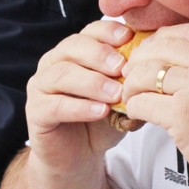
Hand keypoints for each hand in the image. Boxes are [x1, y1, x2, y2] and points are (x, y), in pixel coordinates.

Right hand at [24, 20, 136, 172]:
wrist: (77, 156)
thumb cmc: (98, 122)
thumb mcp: (120, 98)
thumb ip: (130, 82)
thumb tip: (153, 69)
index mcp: (74, 52)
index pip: (89, 32)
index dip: (108, 32)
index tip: (129, 38)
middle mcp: (54, 63)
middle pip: (73, 46)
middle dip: (100, 54)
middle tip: (123, 68)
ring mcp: (41, 86)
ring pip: (63, 74)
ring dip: (93, 82)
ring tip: (116, 94)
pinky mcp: (36, 111)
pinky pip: (55, 105)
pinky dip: (80, 107)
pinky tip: (100, 111)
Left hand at [121, 23, 188, 188]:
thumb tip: (173, 50)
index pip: (183, 31)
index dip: (159, 40)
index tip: (149, 54)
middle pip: (161, 46)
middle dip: (139, 59)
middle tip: (130, 73)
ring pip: (146, 72)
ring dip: (131, 84)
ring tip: (131, 95)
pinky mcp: (183, 114)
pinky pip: (142, 101)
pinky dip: (134, 106)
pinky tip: (137, 113)